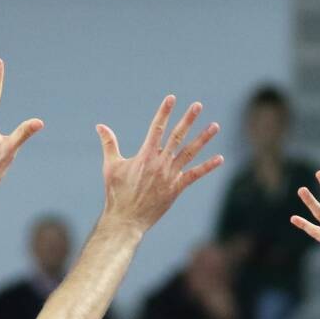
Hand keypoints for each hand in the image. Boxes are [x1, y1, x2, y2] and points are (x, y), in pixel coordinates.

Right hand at [98, 95, 222, 227]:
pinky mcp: (176, 188)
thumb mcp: (111, 166)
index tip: (172, 98)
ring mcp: (170, 176)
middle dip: (188, 120)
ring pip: (190, 152)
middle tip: (198, 105)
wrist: (126, 219)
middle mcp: (160, 163)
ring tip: (215, 126)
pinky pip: (195, 175)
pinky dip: (207, 167)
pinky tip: (219, 158)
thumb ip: (109, 144)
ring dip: (203, 138)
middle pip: (177, 136)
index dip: (164, 112)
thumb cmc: (116, 193)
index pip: (157, 128)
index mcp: (145, 155)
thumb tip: (100, 125)